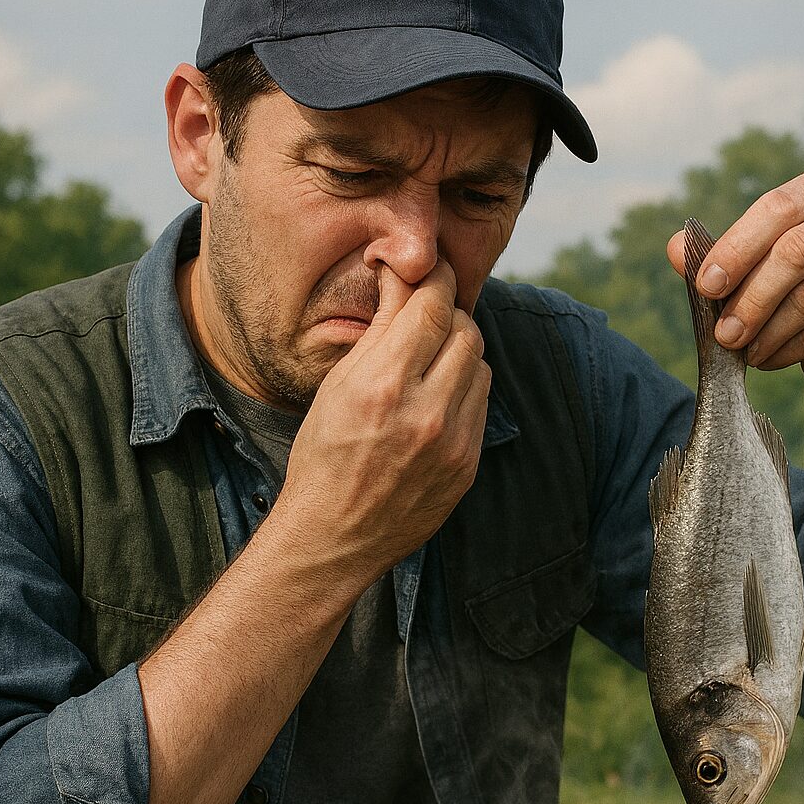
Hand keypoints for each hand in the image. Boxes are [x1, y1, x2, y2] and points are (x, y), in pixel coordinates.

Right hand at [277, 259, 490, 582]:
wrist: (333, 536)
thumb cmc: (323, 456)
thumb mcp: (338, 386)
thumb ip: (379, 331)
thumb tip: (403, 275)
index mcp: (383, 386)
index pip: (432, 306)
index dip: (434, 277)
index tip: (429, 267)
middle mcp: (424, 412)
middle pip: (465, 330)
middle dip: (447, 313)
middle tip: (426, 313)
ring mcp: (453, 443)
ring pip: (480, 364)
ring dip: (459, 351)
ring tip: (429, 358)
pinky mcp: (467, 465)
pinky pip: (480, 404)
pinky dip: (463, 388)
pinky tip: (436, 396)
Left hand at [667, 163, 803, 409]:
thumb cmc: (798, 290)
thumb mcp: (755, 267)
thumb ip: (717, 254)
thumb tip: (676, 248)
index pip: (779, 207)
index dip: (736, 248)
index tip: (705, 285)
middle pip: (796, 251)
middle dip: (749, 297)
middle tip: (723, 332)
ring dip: (765, 331)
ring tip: (743, 348)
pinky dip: (788, 349)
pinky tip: (771, 356)